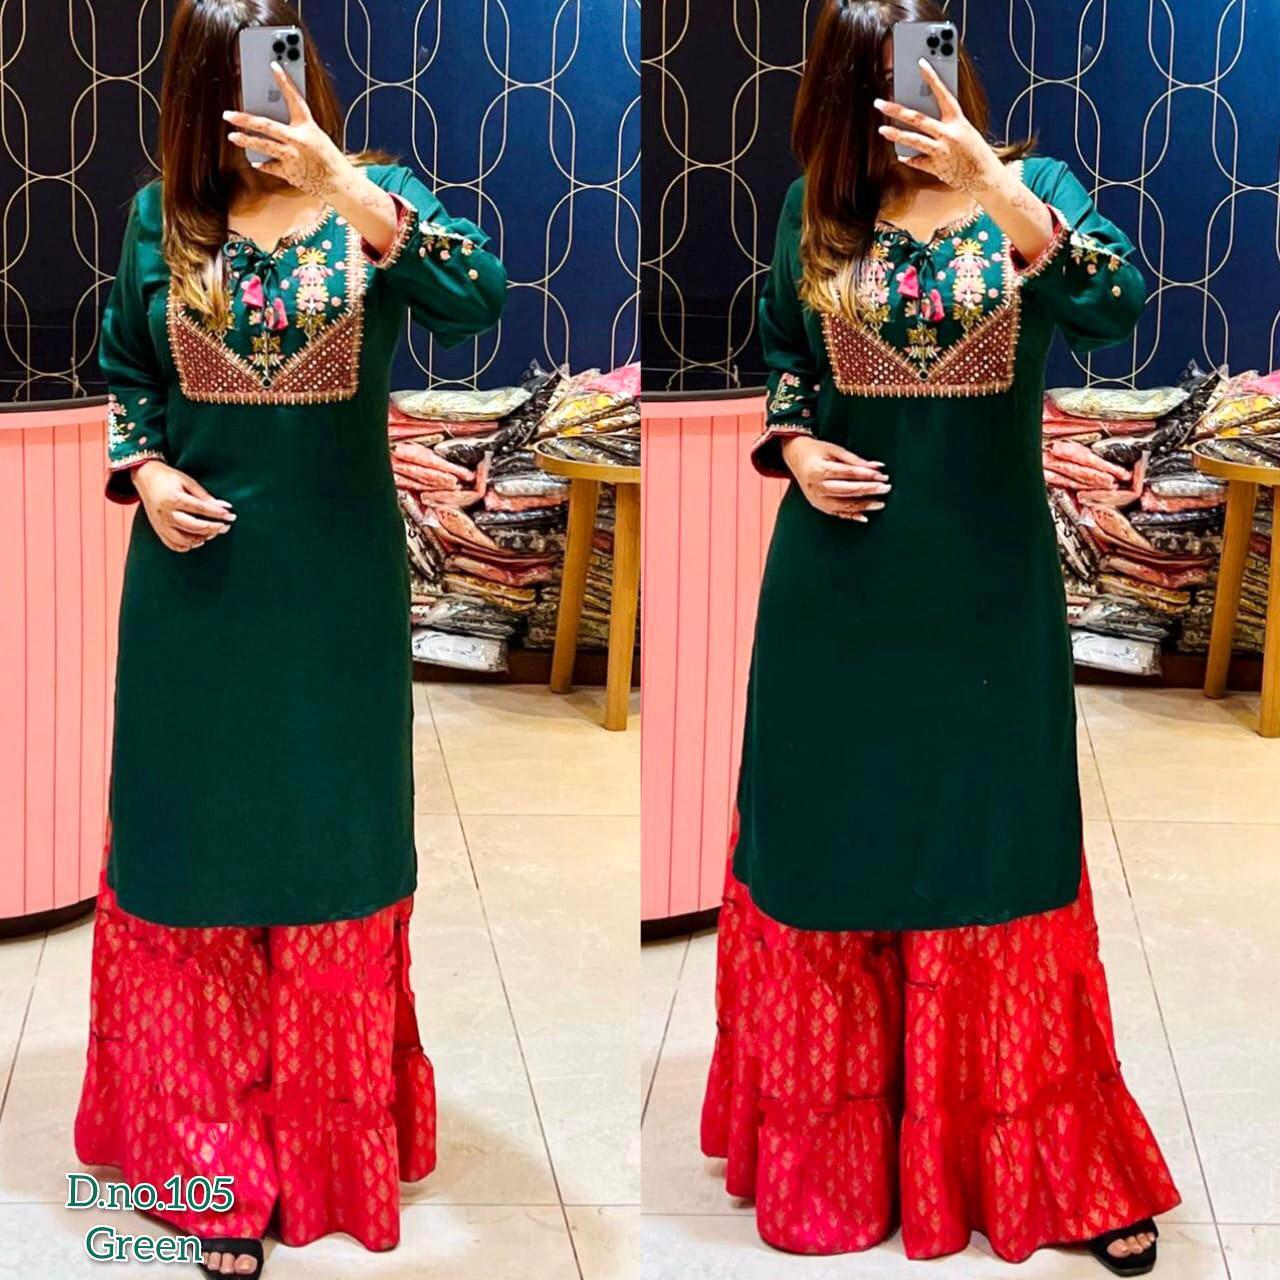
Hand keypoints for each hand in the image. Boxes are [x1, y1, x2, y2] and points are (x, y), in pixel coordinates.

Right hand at [133, 461, 234, 552]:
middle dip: (213, 528)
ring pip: (184, 540)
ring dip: (202, 538)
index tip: (231, 516)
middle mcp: (166, 514)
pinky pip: (173, 545)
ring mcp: (161, 524)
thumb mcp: (188, 481)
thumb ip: (205, 496)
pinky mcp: (158, 529)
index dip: (217, 513)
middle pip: (193, 527)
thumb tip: (225, 507)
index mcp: (173, 499)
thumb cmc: (169, 477)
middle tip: (226, 527)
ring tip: (213, 532)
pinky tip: (198, 540)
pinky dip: (187, 546)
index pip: (200, 509)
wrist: (145, 477)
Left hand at [223, 63, 350, 196]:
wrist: (339, 184)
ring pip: (264, 146)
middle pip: (267, 126)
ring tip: (232, 136)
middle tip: (228, 115)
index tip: (273, 65)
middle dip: (245, 119)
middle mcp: (298, 140)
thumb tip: (274, 121)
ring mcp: (292, 157)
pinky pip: (271, 166)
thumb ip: (297, 128)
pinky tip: (255, 161)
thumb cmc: (328, 158)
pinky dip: (263, 164)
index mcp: (308, 127)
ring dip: (246, 141)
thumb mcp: (316, 137)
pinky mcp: (289, 173)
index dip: (285, 81)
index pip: (295, 99)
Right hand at [781, 436, 889, 522]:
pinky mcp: (818, 505)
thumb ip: (855, 460)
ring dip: (863, 505)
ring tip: (880, 503)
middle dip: (868, 490)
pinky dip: (851, 515)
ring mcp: (816, 498)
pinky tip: (864, 516)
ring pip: (843, 505)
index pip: (848, 474)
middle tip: (886, 488)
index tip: (883, 476)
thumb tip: (878, 467)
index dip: (867, 475)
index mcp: (819, 469)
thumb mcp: (834, 449)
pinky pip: (836, 513)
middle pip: (847, 490)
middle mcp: (817, 486)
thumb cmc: (816, 451)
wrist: (795, 457)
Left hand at [874, 59, 1001, 193]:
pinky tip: (900, 155)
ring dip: (896, 134)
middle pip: (918, 118)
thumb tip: (925, 113)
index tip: (920, 63)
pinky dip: (908, 158)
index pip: (943, 94)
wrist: (985, 176)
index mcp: (958, 120)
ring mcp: (941, 151)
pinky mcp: (936, 167)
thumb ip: (946, 122)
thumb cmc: (975, 151)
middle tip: (879, 103)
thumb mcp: (965, 130)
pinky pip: (917, 161)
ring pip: (914, 140)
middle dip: (896, 110)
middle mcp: (948, 134)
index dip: (932, 77)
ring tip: (881, 129)